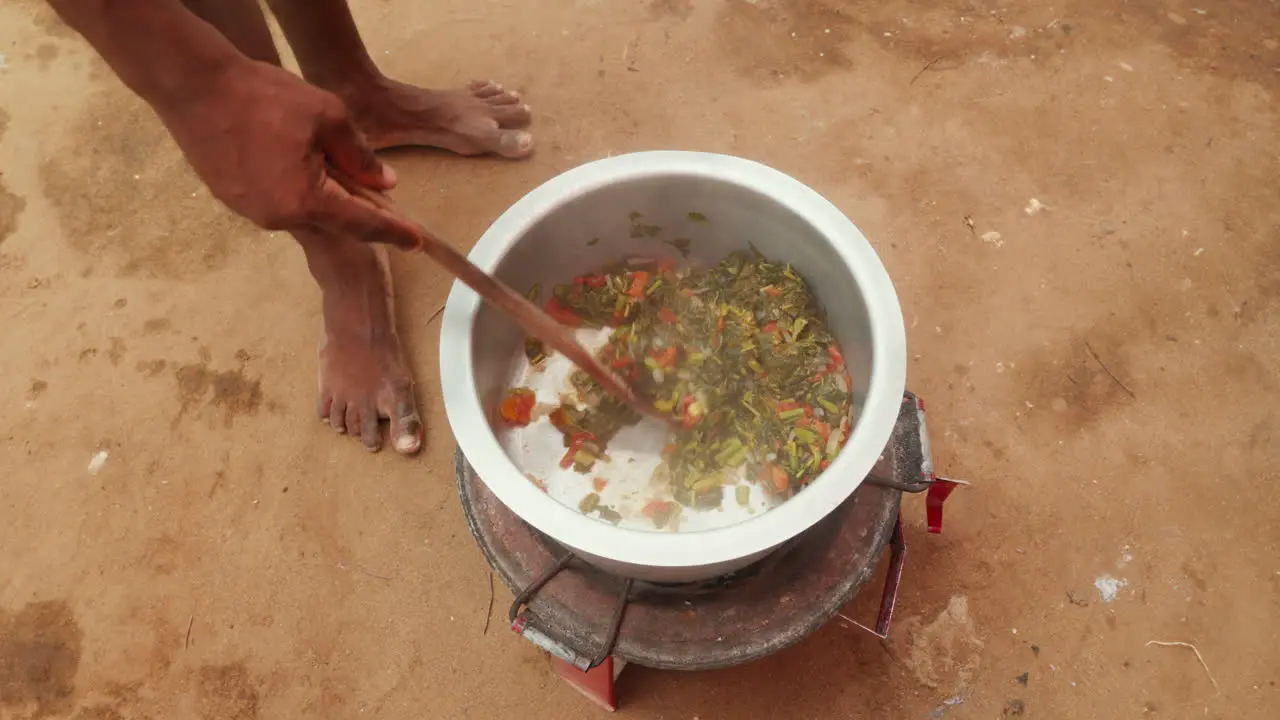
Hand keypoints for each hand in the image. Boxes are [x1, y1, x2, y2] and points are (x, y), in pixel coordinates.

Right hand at [156, 58, 419, 247]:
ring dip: (323, 191)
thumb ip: (360, 155)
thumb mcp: (328, 116)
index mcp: (304, 201)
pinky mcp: (232, 199)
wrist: (192, 84)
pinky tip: (295, 159)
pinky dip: (296, 187)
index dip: (393, 231)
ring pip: (304, 209)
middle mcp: (277, 217)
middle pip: (333, 218)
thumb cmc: (262, 96)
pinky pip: (278, 201)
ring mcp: (250, 212)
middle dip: (357, 205)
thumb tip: (383, 182)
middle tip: (378, 187)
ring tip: (326, 158)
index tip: (416, 242)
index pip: (362, 224)